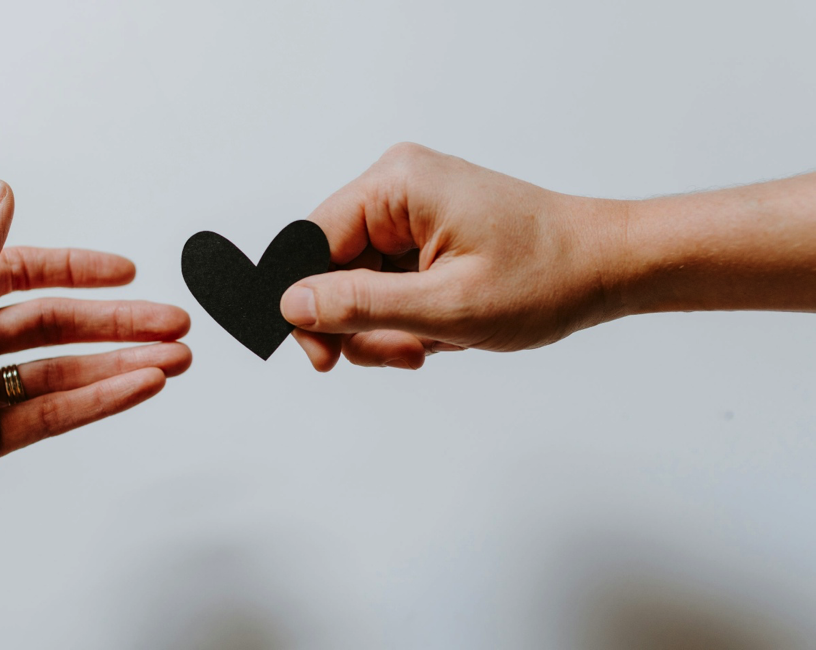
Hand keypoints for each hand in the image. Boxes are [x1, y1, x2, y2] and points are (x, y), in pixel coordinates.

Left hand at [0, 181, 190, 550]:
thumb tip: (0, 196)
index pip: (22, 274)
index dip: (77, 270)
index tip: (125, 272)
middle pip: (56, 325)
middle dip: (119, 322)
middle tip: (170, 322)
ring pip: (64, 373)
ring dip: (122, 365)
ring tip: (172, 359)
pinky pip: (51, 417)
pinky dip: (98, 403)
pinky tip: (134, 387)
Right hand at [280, 143, 624, 370]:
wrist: (608, 266)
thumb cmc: (547, 276)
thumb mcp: (447, 306)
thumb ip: (361, 306)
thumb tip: (291, 304)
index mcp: (396, 184)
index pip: (310, 244)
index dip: (308, 306)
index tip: (324, 359)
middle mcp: (398, 187)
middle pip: (333, 268)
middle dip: (362, 324)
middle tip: (406, 352)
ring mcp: (413, 209)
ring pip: (361, 284)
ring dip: (389, 326)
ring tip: (435, 341)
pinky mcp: (427, 232)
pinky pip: (389, 282)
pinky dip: (408, 316)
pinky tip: (444, 328)